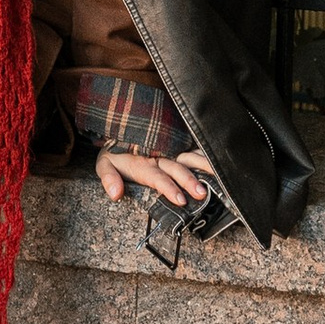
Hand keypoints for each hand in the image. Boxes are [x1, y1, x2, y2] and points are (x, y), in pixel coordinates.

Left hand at [95, 146, 222, 209]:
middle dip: (189, 181)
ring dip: (203, 166)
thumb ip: (109, 178)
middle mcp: (159, 155)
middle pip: (177, 168)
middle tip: (201, 193)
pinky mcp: (177, 144)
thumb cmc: (115, 151)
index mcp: (143, 163)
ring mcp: (170, 148)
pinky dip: (206, 154)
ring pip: (189, 157)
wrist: (122, 124)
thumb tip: (115, 194)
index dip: (169, 188)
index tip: (180, 200)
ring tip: (218, 175)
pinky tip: (220, 160)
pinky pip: (194, 148)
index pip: (157, 177)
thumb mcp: (104, 163)